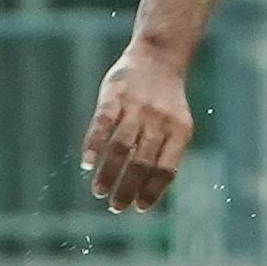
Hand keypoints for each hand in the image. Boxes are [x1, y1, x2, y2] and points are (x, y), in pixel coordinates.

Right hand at [82, 43, 194, 212]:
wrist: (158, 57)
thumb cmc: (166, 100)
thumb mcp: (176, 124)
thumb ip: (165, 152)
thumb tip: (147, 192)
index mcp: (180, 131)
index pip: (166, 170)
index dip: (152, 192)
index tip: (138, 208)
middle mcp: (159, 120)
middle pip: (142, 163)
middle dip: (127, 190)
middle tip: (115, 206)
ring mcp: (136, 107)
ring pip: (120, 148)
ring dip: (108, 174)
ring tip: (99, 192)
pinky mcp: (114, 95)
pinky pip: (102, 124)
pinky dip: (93, 146)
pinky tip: (86, 165)